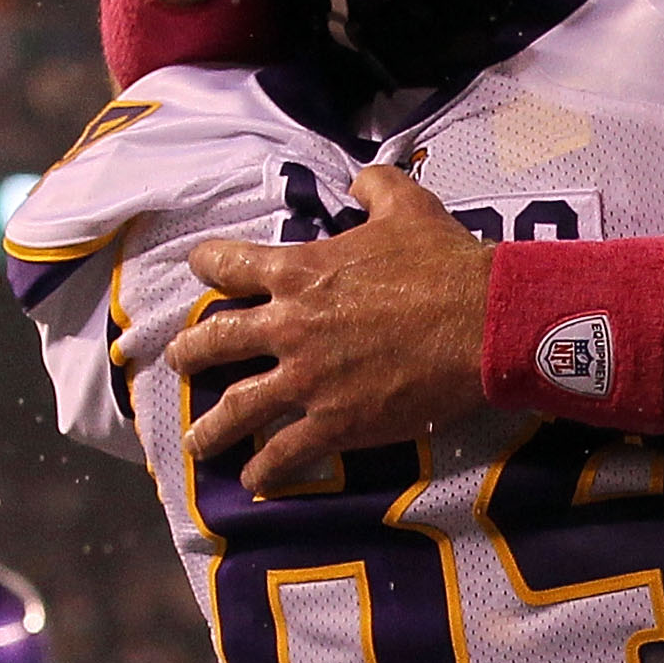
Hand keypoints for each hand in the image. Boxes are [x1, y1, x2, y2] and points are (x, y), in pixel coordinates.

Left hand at [176, 170, 496, 490]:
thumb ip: (374, 187)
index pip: (229, 265)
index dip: (208, 264)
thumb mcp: (408, 205)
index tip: (200, 269)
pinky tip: (253, 482)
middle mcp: (290, 326)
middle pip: (216, 341)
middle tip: (179, 362)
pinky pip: (286, 451)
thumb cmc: (446, 263)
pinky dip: (265, 470)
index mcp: (300, 272)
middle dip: (190, 353)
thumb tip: (360, 181)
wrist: (484, 323)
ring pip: (238, 408)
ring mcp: (308, 379)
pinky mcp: (336, 422)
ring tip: (195, 442)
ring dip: (211, 427)